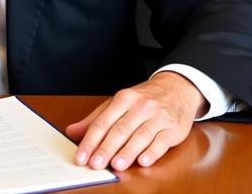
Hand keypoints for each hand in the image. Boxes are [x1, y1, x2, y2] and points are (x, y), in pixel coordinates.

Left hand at [66, 71, 208, 170]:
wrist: (179, 87)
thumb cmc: (145, 99)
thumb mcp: (120, 103)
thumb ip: (96, 119)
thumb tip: (71, 132)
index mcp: (125, 98)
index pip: (104, 121)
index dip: (91, 140)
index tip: (81, 157)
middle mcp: (142, 106)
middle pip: (122, 129)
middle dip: (107, 147)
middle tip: (95, 164)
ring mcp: (159, 116)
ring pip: (141, 135)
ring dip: (128, 151)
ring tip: (117, 165)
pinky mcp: (174, 128)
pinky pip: (162, 141)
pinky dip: (152, 151)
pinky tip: (144, 160)